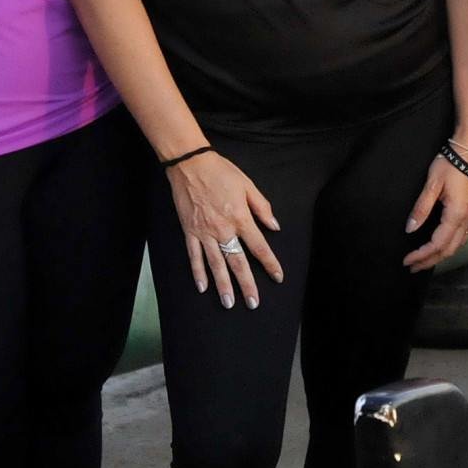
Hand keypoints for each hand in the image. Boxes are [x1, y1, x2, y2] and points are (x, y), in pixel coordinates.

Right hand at [168, 149, 281, 308]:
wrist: (190, 164)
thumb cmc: (221, 172)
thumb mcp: (248, 185)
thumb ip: (262, 208)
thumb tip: (274, 227)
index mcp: (240, 217)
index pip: (259, 247)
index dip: (270, 263)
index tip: (277, 277)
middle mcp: (223, 229)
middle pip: (237, 262)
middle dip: (247, 284)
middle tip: (253, 303)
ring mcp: (204, 232)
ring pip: (216, 264)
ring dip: (223, 285)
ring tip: (229, 303)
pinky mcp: (189, 231)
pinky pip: (194, 256)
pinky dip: (198, 272)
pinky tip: (203, 287)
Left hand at [402, 157, 467, 271]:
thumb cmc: (450, 164)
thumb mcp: (432, 184)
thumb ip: (421, 208)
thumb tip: (410, 229)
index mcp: (456, 214)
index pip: (437, 244)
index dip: (422, 255)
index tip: (407, 260)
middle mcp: (467, 219)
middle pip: (448, 250)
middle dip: (430, 261)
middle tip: (412, 267)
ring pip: (457, 246)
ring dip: (440, 256)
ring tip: (424, 261)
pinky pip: (462, 237)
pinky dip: (450, 247)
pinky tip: (441, 247)